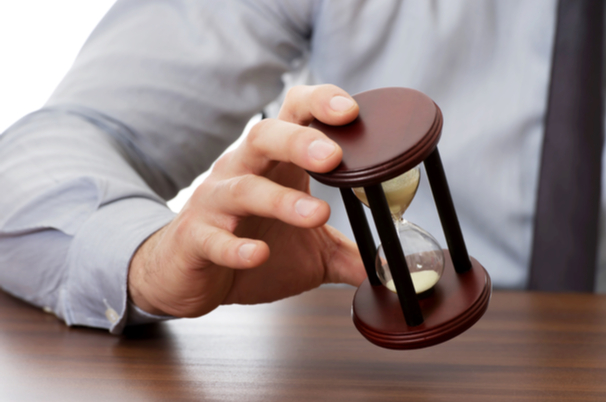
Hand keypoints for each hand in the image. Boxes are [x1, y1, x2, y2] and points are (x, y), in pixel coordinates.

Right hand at [128, 84, 365, 316]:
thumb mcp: (310, 253)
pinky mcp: (195, 238)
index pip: (293, 114)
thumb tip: (391, 266)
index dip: (319, 103)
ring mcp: (215, 203)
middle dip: (299, 141)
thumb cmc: (250, 243)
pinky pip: (213, 237)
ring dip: (280, 199)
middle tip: (334, 156)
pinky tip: (258, 255)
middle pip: (264, 137)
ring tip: (316, 215)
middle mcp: (242, 172)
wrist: (189, 274)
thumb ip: (348, 253)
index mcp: (274, 164)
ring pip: (243, 187)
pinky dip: (235, 247)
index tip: (351, 111)